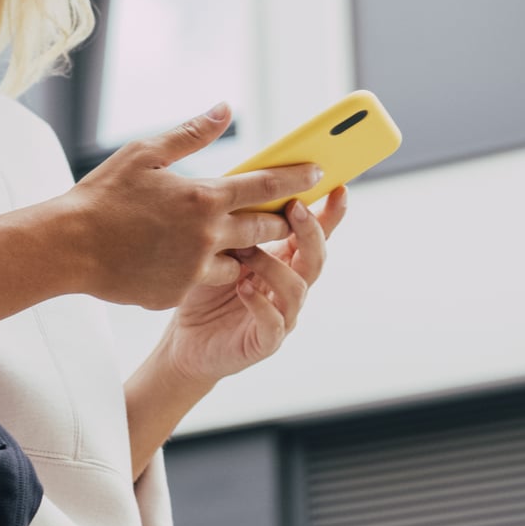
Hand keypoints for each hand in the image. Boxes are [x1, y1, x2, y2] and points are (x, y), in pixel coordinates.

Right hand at [60, 104, 322, 310]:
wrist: (68, 248)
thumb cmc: (102, 196)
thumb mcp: (144, 153)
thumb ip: (191, 134)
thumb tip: (225, 109)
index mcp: (204, 198)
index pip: (267, 186)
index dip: (297, 178)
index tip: (319, 173)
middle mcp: (207, 236)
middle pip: (265, 230)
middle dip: (281, 220)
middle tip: (287, 212)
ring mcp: (193, 269)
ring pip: (240, 262)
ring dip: (244, 251)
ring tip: (238, 239)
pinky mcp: (176, 293)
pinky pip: (203, 281)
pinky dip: (203, 269)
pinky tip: (188, 259)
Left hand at [158, 184, 348, 387]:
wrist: (186, 342)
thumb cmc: (204, 291)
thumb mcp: (218, 251)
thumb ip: (237, 226)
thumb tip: (241, 183)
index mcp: (283, 261)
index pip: (313, 235)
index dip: (330, 214)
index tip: (338, 188)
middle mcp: (289, 287)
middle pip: (315, 258)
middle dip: (310, 232)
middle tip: (297, 208)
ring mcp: (282, 315)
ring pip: (296, 288)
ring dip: (273, 266)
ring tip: (245, 252)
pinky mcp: (266, 341)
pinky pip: (274, 323)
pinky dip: (261, 304)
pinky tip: (243, 289)